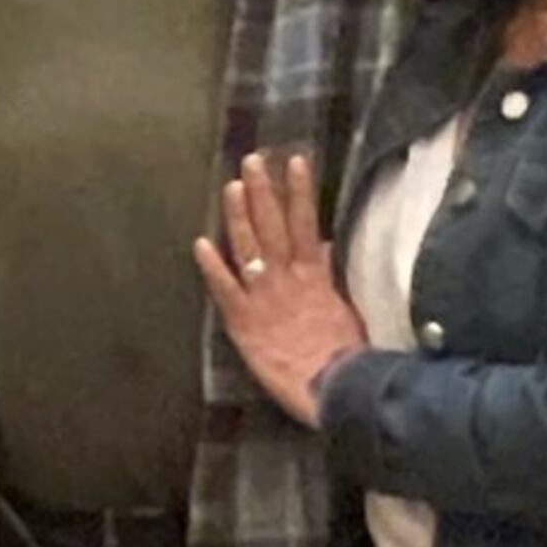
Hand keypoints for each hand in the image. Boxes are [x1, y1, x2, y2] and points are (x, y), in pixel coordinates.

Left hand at [194, 149, 369, 425]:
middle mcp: (287, 279)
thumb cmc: (346, 355)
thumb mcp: (346, 310)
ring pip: (249, 248)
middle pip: (274, 226)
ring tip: (231, 186)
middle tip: (252, 159)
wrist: (334, 387)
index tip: (294, 160)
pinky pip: (225, 289)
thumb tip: (329, 248)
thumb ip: (332, 277)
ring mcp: (264, 297)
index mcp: (315, 276)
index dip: (299, 191)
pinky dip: (212, 267)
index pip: (306, 223)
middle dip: (264, 191)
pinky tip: (200, 243)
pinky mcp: (244, 321)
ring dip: (239, 216)